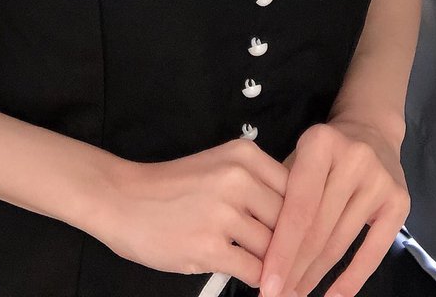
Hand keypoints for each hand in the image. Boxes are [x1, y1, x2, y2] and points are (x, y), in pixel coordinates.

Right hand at [96, 138, 290, 287]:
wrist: (122, 199)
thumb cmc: (174, 186)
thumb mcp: (220, 166)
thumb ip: (258, 184)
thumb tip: (303, 215)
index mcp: (244, 155)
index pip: (298, 189)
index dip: (308, 217)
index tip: (313, 236)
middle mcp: (238, 178)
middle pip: (291, 220)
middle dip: (296, 246)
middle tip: (300, 263)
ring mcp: (223, 213)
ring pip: (275, 248)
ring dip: (277, 265)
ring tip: (281, 275)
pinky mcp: (209, 247)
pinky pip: (254, 271)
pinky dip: (260, 281)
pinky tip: (255, 280)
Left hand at [256, 118, 409, 296]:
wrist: (370, 129)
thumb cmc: (324, 151)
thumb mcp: (297, 157)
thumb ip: (281, 196)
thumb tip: (259, 253)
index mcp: (321, 143)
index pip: (298, 208)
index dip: (281, 250)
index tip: (267, 283)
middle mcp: (353, 159)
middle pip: (319, 228)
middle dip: (296, 268)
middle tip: (278, 295)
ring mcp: (380, 181)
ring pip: (341, 241)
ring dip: (316, 275)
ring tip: (297, 294)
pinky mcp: (400, 202)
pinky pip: (373, 251)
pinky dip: (352, 279)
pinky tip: (333, 296)